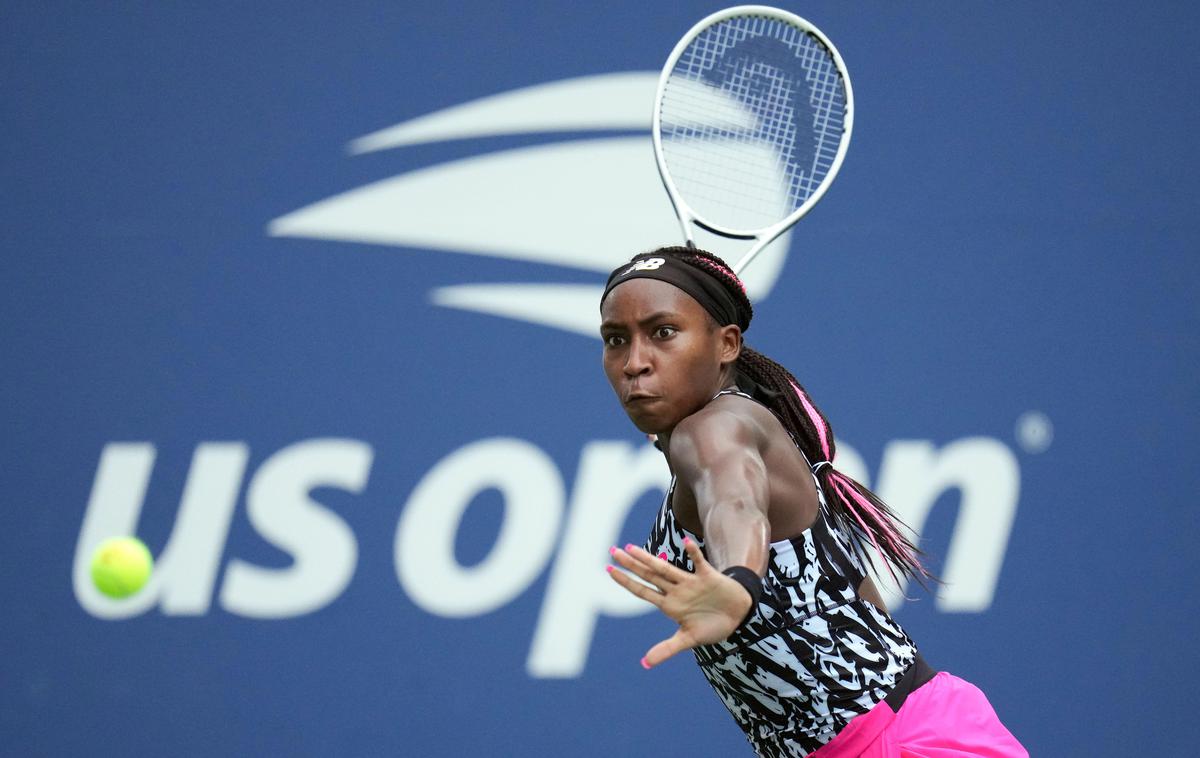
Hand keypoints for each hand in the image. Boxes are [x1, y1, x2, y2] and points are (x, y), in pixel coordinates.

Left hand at [607, 537, 752, 668]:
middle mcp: (676, 591)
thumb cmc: (711, 625)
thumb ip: (666, 649)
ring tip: (633, 548)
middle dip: (632, 565)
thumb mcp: (688, 639)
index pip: (642, 591)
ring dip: (650, 559)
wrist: (737, 614)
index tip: (609, 570)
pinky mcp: (708, 577)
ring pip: (666, 569)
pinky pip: (699, 563)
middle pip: (649, 576)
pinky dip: (694, 553)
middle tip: (613, 551)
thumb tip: (645, 664)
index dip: (626, 582)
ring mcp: (691, 583)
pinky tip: (686, 543)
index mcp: (669, 605)